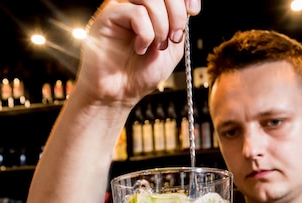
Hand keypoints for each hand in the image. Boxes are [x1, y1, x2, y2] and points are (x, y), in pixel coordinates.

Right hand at [75, 0, 199, 104]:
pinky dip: (146, 33)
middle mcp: (135, 4)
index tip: (193, 11)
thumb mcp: (172, 49)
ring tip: (158, 45)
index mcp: (152, 9)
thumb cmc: (141, 74)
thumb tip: (187, 7)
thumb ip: (179, 26)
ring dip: (161, 24)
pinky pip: (135, 12)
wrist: (120, 94)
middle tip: (174, 36)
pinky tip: (141, 48)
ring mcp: (121, 8)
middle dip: (176, 12)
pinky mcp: (108, 16)